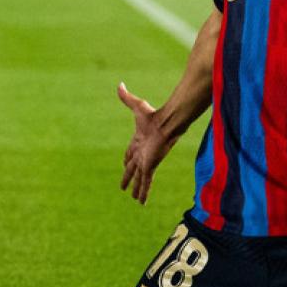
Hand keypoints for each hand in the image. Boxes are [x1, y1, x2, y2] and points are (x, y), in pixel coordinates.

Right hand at [119, 82, 178, 203]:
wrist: (167, 123)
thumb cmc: (153, 114)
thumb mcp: (136, 106)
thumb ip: (126, 97)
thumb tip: (119, 84)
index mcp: (138, 141)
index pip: (130, 153)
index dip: (127, 159)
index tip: (124, 164)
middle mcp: (142, 153)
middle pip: (132, 168)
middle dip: (128, 177)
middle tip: (124, 187)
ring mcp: (146, 161)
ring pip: (139, 178)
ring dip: (136, 189)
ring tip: (135, 200)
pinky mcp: (150, 166)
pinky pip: (145, 182)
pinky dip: (143, 193)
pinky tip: (142, 203)